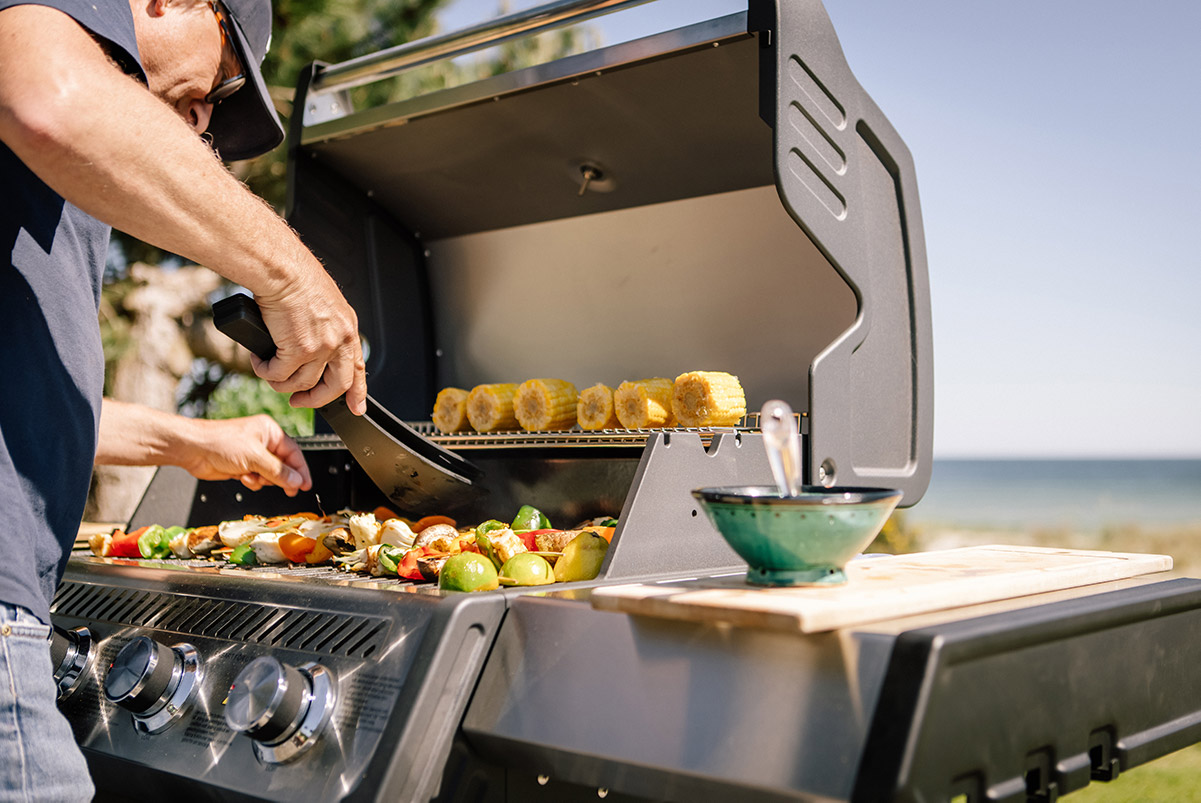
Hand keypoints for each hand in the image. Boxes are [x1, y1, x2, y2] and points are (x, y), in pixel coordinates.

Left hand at [182, 415, 312, 496]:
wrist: (193, 449)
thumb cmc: (219, 442)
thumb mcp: (255, 457)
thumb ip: (278, 471)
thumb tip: (296, 481)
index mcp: (270, 432)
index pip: (294, 453)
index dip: (301, 470)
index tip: (306, 484)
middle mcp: (263, 442)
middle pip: (283, 465)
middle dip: (280, 477)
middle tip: (287, 489)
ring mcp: (252, 455)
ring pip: (269, 475)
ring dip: (262, 480)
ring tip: (251, 476)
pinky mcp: (242, 466)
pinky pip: (256, 478)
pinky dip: (251, 481)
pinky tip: (242, 477)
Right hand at [252, 272, 367, 413]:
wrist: (281, 269)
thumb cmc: (295, 277)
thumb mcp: (323, 303)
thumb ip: (324, 326)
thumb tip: (312, 345)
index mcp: (347, 327)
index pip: (357, 367)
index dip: (357, 392)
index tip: (356, 407)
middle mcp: (339, 339)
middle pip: (335, 386)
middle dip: (315, 400)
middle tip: (299, 401)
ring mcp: (321, 347)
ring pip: (302, 384)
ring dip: (281, 383)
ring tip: (268, 372)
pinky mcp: (298, 350)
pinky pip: (279, 374)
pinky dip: (265, 372)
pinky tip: (259, 361)